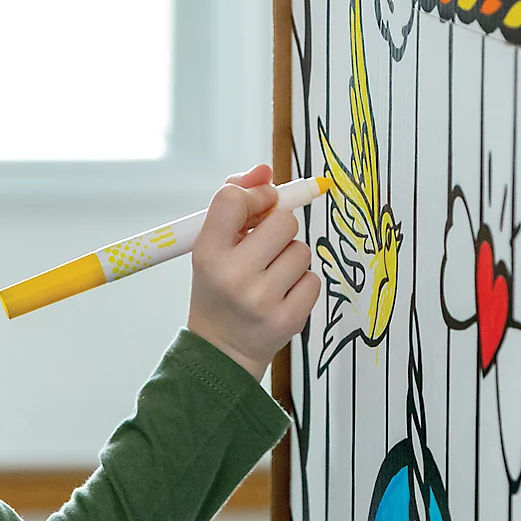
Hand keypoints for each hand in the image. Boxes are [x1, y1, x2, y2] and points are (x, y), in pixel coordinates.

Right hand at [186, 163, 321, 379]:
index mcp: (207, 253)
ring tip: (270, 276)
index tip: (260, 206)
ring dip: (290, 257)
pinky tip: (282, 295)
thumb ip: (236, 204)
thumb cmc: (218, 288)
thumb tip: (266, 169)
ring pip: (301, 250)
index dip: (256, 196)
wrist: (221, 351)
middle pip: (282, 221)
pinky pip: (313, 279)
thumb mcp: (212, 247)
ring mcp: (262, 300)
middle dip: (279, 228)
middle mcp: (233, 276)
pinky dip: (301, 283)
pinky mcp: (288, 319)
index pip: (233, 199)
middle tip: (265, 247)